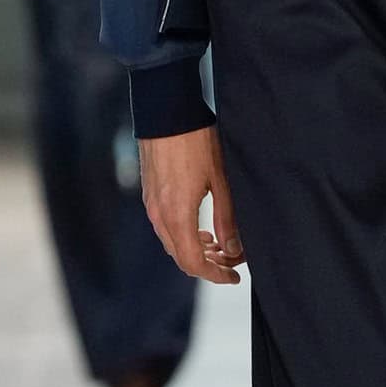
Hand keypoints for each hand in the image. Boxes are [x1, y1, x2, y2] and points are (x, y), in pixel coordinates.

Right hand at [137, 124, 243, 284]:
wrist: (165, 110)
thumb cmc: (195, 141)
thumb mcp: (220, 181)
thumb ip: (227, 219)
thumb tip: (235, 249)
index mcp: (176, 215)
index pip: (192, 263)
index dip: (214, 275)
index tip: (234, 277)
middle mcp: (159, 214)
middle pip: (181, 257)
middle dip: (208, 265)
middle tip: (232, 262)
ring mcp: (151, 204)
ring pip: (172, 243)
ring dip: (196, 250)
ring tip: (220, 245)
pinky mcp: (150, 194)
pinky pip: (166, 227)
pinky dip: (184, 236)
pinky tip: (201, 228)